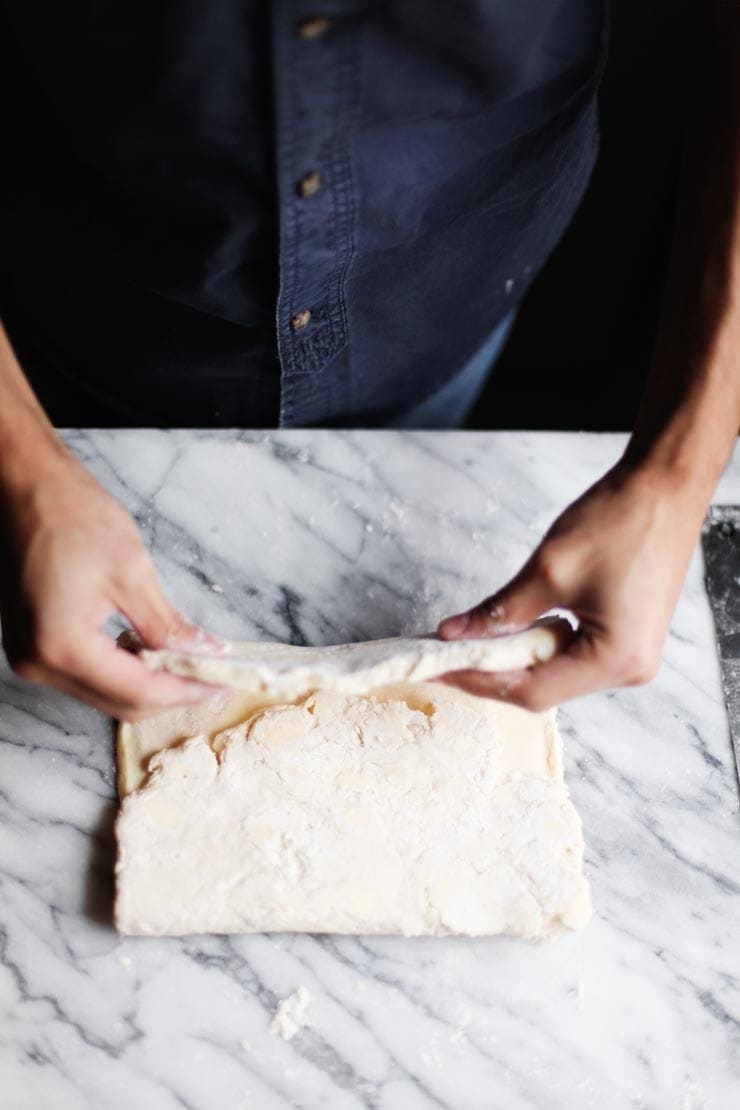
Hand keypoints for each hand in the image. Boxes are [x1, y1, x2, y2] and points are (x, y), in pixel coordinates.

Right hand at [0, 452, 218, 718]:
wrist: (25, 486)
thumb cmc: (70, 515)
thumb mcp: (131, 571)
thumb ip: (168, 626)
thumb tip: (204, 653)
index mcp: (62, 646)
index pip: (139, 691)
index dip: (187, 690)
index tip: (225, 683)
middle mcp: (39, 662)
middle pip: (121, 703)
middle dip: (172, 694)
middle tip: (215, 677)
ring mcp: (30, 657)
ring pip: (105, 694)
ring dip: (149, 684)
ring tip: (191, 663)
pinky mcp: (32, 645)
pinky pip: (86, 675)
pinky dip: (123, 670)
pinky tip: (150, 651)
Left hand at [437, 462, 705, 709]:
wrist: (665, 487)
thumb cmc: (619, 522)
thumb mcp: (548, 569)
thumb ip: (499, 611)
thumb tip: (455, 634)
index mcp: (616, 660)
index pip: (533, 690)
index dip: (479, 680)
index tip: (439, 669)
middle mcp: (630, 669)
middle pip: (545, 688)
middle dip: (493, 671)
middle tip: (447, 656)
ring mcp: (633, 656)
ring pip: (557, 673)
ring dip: (515, 658)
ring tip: (472, 642)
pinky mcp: (628, 637)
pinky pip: (574, 654)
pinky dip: (539, 644)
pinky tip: (512, 630)